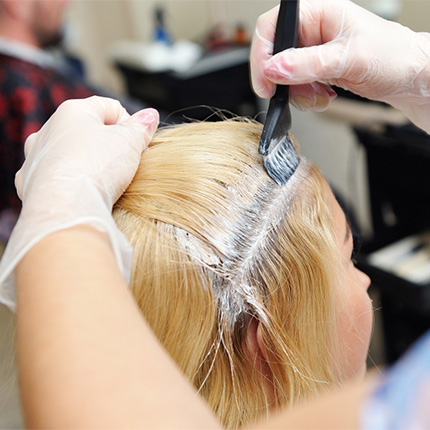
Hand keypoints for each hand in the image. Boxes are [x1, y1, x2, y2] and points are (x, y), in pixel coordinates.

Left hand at [0, 96, 158, 310]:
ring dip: (88, 167)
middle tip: (126, 163)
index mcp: (70, 116)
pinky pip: (57, 183)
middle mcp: (46, 136)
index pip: (106, 108)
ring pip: (67, 158)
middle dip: (107, 145)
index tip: (141, 141)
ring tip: (107, 185)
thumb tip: (152, 118)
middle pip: (83, 133)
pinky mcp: (33, 191)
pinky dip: (74, 188)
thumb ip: (140, 129)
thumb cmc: (97, 169)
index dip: (128, 123)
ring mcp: (36, 164)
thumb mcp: (129, 145)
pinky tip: (87, 200)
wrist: (64, 207)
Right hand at [251, 0, 429, 130]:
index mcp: (318, 12)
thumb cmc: (392, 55)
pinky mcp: (316, 68)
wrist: (408, 77)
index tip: (266, 82)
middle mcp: (312, 29)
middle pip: (274, 54)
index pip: (272, 26)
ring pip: (282, 74)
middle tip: (291, 95)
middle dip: (281, 80)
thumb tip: (273, 68)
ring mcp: (313, 50)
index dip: (262, 55)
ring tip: (318, 95)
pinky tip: (323, 95)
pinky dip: (304, 96)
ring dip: (296, 92)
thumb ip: (307, 64)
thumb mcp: (348, 59)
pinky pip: (295, 85)